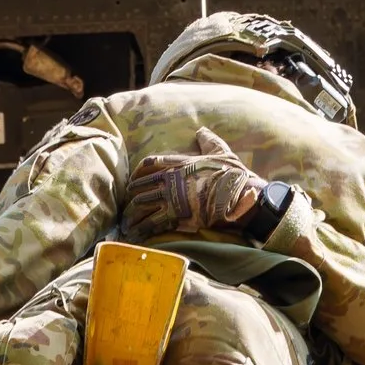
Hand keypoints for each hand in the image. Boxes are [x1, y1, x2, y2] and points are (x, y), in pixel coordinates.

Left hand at [122, 143, 293, 247]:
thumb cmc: (232, 174)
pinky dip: (141, 229)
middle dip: (132, 196)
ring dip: (132, 215)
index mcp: (179, 163)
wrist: (238, 194)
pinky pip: (151, 222)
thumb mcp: (221, 151)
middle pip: (140, 186)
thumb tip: (202, 130)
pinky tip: (135, 234)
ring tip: (127, 224)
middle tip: (128, 204)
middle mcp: (170, 179)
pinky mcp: (174, 215)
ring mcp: (170, 197)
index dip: (139, 173)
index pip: (149, 164)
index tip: (134, 181)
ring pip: (141, 204)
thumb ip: (208, 141)